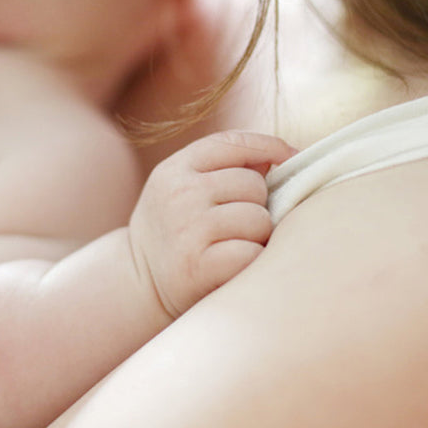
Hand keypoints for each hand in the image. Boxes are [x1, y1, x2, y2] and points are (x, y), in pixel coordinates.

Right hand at [128, 130, 296, 317]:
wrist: (137, 283)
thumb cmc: (173, 232)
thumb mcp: (181, 190)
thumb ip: (222, 168)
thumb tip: (279, 155)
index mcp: (176, 169)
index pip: (234, 143)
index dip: (270, 147)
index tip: (290, 158)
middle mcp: (180, 194)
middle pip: (254, 185)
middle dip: (257, 205)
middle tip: (238, 225)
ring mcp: (188, 228)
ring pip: (259, 219)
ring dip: (257, 236)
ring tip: (234, 244)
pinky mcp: (199, 265)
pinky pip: (252, 252)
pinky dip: (251, 261)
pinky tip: (233, 265)